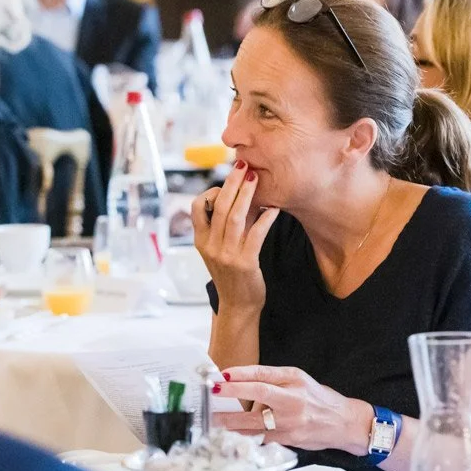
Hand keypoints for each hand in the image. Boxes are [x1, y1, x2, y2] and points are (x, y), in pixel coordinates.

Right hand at [193, 161, 279, 309]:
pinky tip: (274, 208)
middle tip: (243, 164)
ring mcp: (227, 255)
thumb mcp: (219, 250)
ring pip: (235, 217)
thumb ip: (224, 227)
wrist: (239, 306)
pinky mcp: (245, 263)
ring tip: (256, 178)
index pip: (196, 207)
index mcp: (201, 241)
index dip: (211, 191)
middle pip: (220, 207)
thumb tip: (240, 197)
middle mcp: (211, 246)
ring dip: (246, 195)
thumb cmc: (232, 275)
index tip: (228, 181)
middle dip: (232, 183)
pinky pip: (256, 235)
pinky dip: (265, 219)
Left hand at [213, 365, 372, 455]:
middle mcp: (293, 399)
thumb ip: (274, 381)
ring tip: (213, 419)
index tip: (222, 375)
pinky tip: (231, 434)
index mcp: (295, 379)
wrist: (344, 423)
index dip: (240, 373)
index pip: (263, 374)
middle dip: (232, 393)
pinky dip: (245, 435)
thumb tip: (241, 385)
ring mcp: (291, 421)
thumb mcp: (300, 380)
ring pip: (255, 421)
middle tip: (212, 393)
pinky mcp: (289, 439)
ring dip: (231, 421)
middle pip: (258, 393)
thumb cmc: (319, 400)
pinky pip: (262, 437)